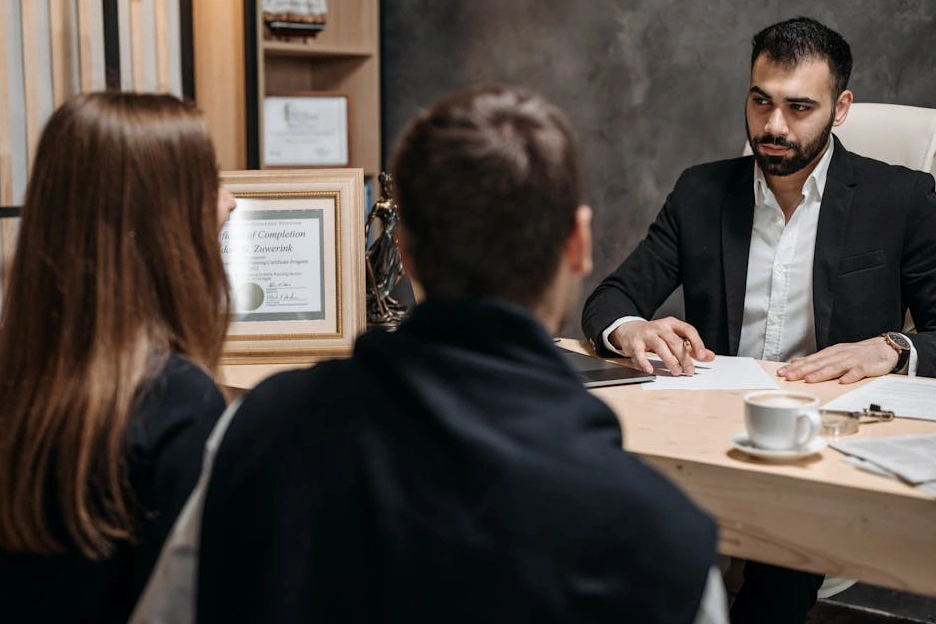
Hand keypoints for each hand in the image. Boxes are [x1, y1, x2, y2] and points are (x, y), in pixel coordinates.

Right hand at [609, 317, 714, 375]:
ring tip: (676, 371)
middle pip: (674, 341)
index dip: (697, 343)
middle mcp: (660, 327)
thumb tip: (709, 356)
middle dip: (683, 357)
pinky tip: (650, 370)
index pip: (688, 330)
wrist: (629, 329)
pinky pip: (640, 353)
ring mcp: (647, 334)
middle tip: (689, 370)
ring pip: (660, 346)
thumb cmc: (655, 335)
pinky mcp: (635, 343)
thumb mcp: (674, 337)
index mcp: (672, 324)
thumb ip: (691, 347)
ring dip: (669, 360)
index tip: (702, 356)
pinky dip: (645, 362)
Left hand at [776, 337, 897, 383]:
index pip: (809, 360)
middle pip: (818, 364)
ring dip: (821, 374)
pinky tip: (842, 382)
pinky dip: (850, 376)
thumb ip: (815, 359)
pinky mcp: (866, 367)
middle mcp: (838, 356)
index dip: (795, 367)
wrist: (883, 348)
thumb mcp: (834, 354)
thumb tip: (795, 362)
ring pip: (834, 367)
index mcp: (830, 354)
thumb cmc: (856, 354)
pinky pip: (857, 372)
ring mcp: (852, 361)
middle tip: (788, 376)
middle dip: (802, 370)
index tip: (781, 372)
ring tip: (809, 380)